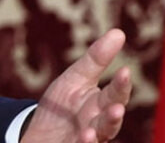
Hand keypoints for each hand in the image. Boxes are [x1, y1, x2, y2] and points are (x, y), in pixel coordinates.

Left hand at [21, 28, 131, 142]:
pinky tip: (85, 137)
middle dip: (113, 114)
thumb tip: (119, 32)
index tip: (124, 71)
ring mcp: (89, 138)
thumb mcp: (75, 79)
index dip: (120, 84)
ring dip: (100, 132)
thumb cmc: (62, 106)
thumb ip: (96, 59)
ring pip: (101, 136)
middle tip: (116, 107)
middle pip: (110, 118)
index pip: (115, 93)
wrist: (40, 134)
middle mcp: (99, 123)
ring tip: (94, 129)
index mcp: (101, 103)